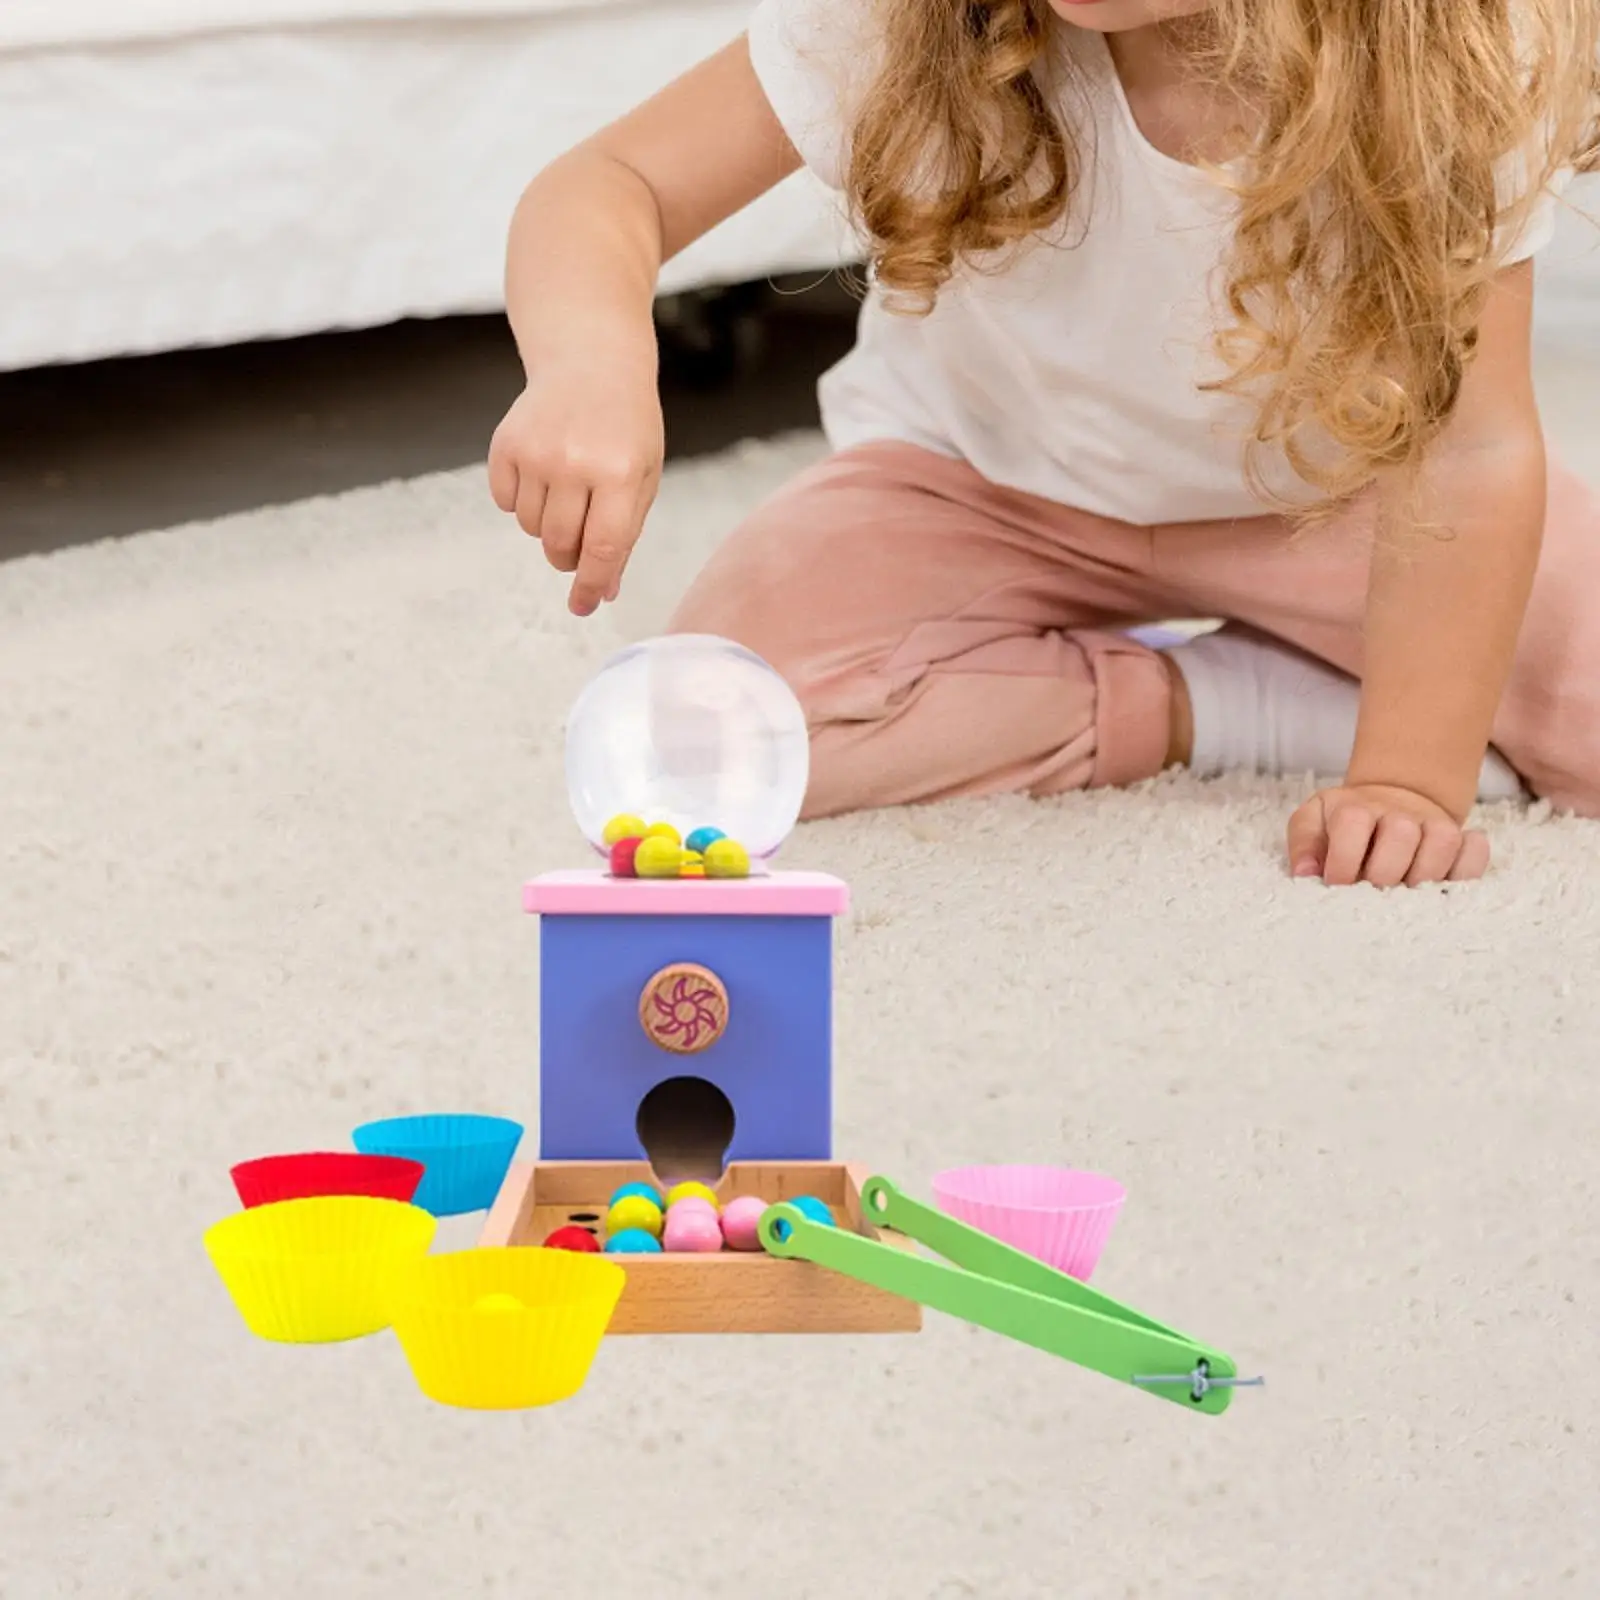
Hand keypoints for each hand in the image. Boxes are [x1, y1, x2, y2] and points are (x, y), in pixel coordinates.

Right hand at [487, 343, 664, 615]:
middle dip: (569, 557)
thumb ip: (625, 535)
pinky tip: (543, 472)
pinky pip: (506, 502)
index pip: (603, 548)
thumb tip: (603, 592)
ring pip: (531, 528)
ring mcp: (536, 451)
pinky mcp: (505, 444)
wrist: (591, 362)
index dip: (592, 585)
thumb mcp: (643, 477)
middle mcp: (576, 462)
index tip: (584, 607)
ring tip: (568, 489)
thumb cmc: (626, 427)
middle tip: (579, 543)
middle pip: (560, 545)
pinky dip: (522, 501)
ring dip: (549, 525)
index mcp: (621, 473)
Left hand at [1286, 784, 1489, 886]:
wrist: (1389, 800)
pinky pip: (1476, 852)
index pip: (1353, 824)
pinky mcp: (1461, 839)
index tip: (1336, 886)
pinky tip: (1441, 887)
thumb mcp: (1313, 821)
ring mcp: (1433, 824)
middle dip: (1383, 874)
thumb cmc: (1343, 823)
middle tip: (1371, 895)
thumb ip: (1304, 843)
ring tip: (1403, 897)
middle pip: (1401, 834)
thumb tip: (1305, 874)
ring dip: (1422, 876)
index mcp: (1356, 807)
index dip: (1344, 861)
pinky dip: (1465, 871)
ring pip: (1442, 843)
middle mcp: (1398, 812)